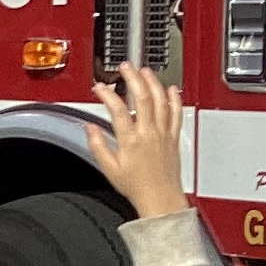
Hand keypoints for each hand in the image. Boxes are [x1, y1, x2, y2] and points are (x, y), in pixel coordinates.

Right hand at [85, 64, 187, 219]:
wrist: (161, 199)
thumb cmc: (137, 187)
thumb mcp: (109, 169)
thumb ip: (98, 146)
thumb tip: (89, 128)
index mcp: (131, 141)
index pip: (118, 110)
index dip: (107, 95)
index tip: (99, 87)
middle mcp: (149, 133)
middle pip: (143, 97)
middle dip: (133, 78)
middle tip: (126, 66)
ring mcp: (164, 133)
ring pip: (161, 100)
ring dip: (153, 82)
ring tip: (145, 71)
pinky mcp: (174, 137)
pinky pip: (176, 113)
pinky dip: (174, 98)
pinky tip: (170, 88)